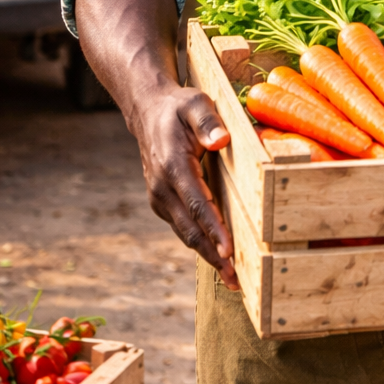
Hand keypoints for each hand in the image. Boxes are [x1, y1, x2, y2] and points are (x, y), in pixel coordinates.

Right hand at [74, 0, 240, 290]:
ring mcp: (160, 197)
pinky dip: (201, 244)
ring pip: (186, 233)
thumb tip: (221, 140)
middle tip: (236, 279)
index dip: (213, 230)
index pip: (197, 204)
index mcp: (172, 166)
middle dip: (213, 256)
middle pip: (190, 229)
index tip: (229, 251)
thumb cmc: (179, 106)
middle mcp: (162, 188)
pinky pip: (184, 227)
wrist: (147, 110)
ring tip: (233, 279)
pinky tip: (220, 257)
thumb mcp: (196, 103)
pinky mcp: (163, 202)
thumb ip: (208, 121)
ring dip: (208, 256)